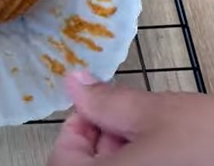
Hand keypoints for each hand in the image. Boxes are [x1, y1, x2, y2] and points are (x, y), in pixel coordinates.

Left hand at [48, 71, 213, 165]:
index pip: (63, 160)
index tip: (96, 107)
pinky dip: (149, 164)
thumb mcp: (158, 115)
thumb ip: (106, 101)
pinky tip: (176, 155)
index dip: (78, 128)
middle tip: (132, 119)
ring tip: (161, 138)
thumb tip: (74, 82)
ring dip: (128, 155)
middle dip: (104, 142)